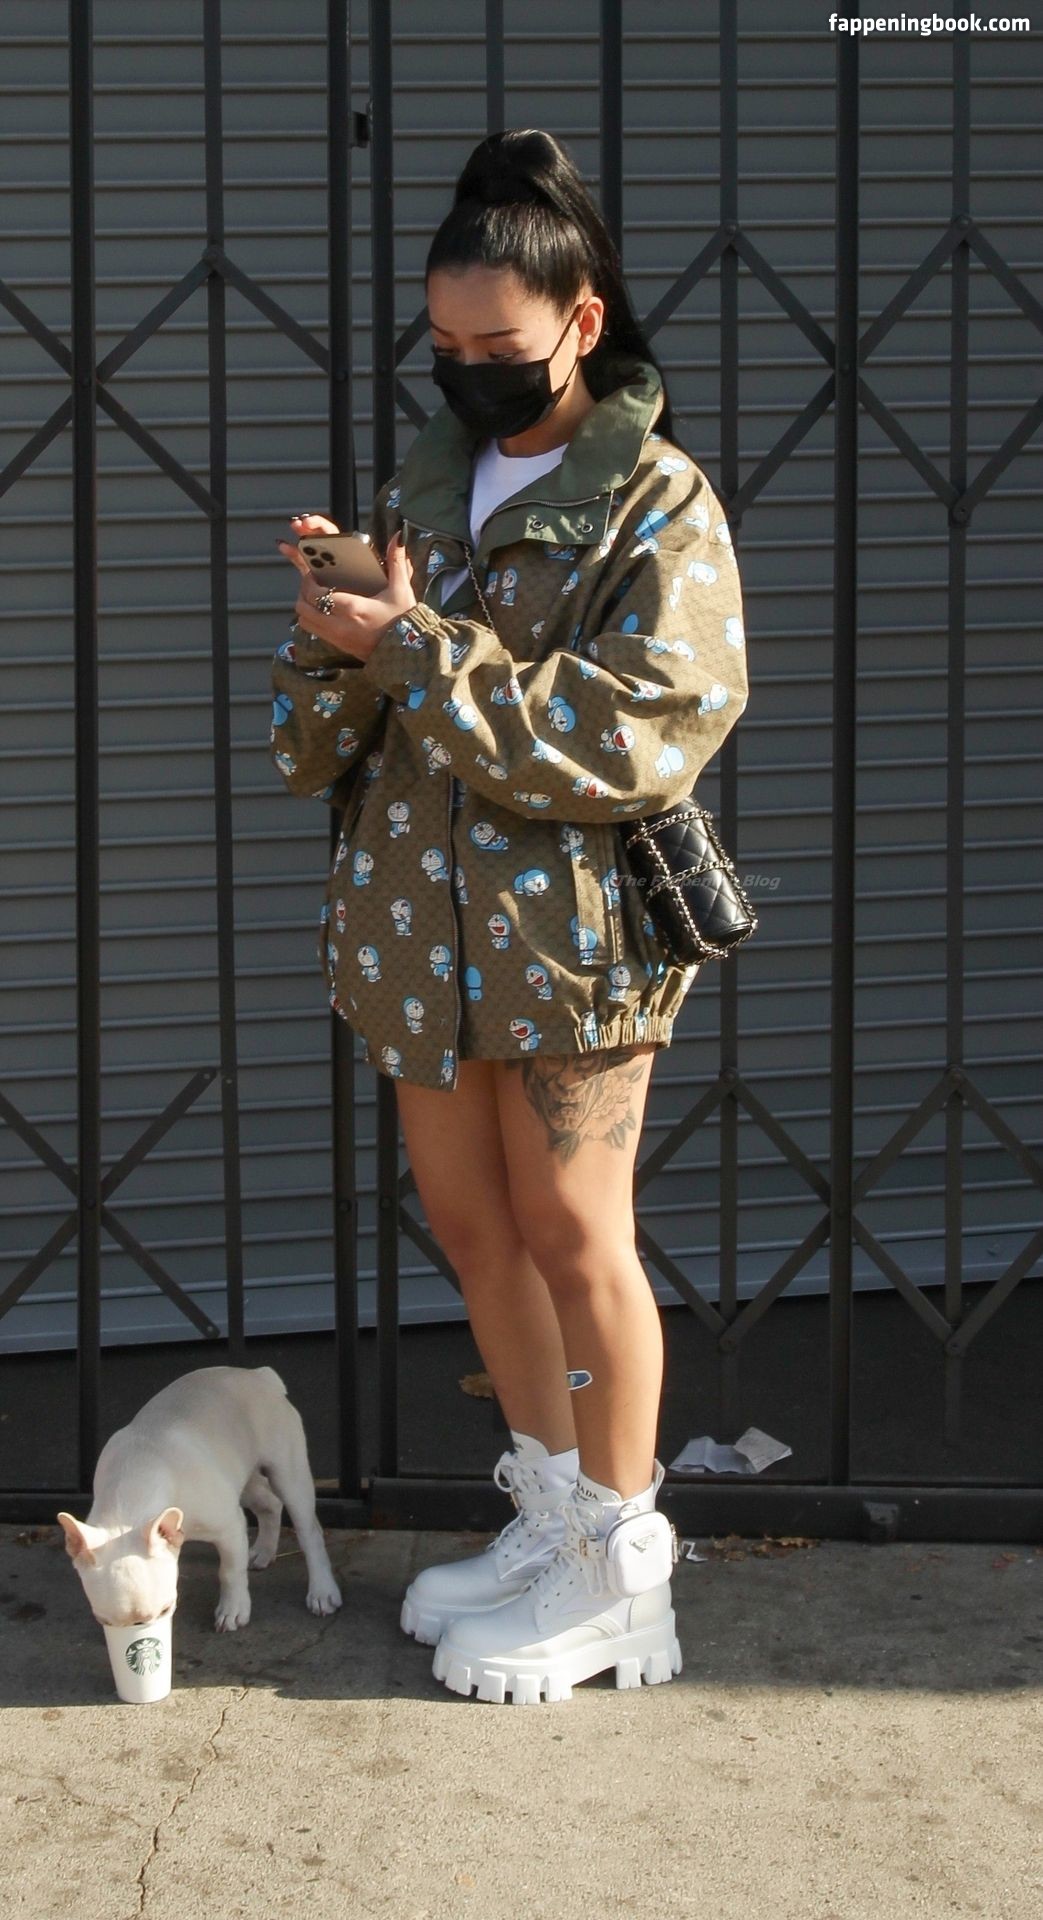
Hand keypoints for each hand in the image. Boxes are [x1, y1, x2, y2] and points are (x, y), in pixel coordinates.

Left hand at [276, 513, 417, 662]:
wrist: (408, 652)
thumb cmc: (403, 621)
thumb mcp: (401, 590)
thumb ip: (396, 562)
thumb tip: (399, 536)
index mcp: (352, 608)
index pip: (316, 593)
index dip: (309, 580)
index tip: (314, 571)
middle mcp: (339, 624)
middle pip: (303, 606)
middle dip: (304, 592)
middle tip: (313, 581)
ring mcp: (337, 637)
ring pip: (304, 620)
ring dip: (306, 606)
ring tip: (317, 595)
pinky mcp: (338, 646)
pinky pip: (313, 630)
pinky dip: (312, 618)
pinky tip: (325, 609)